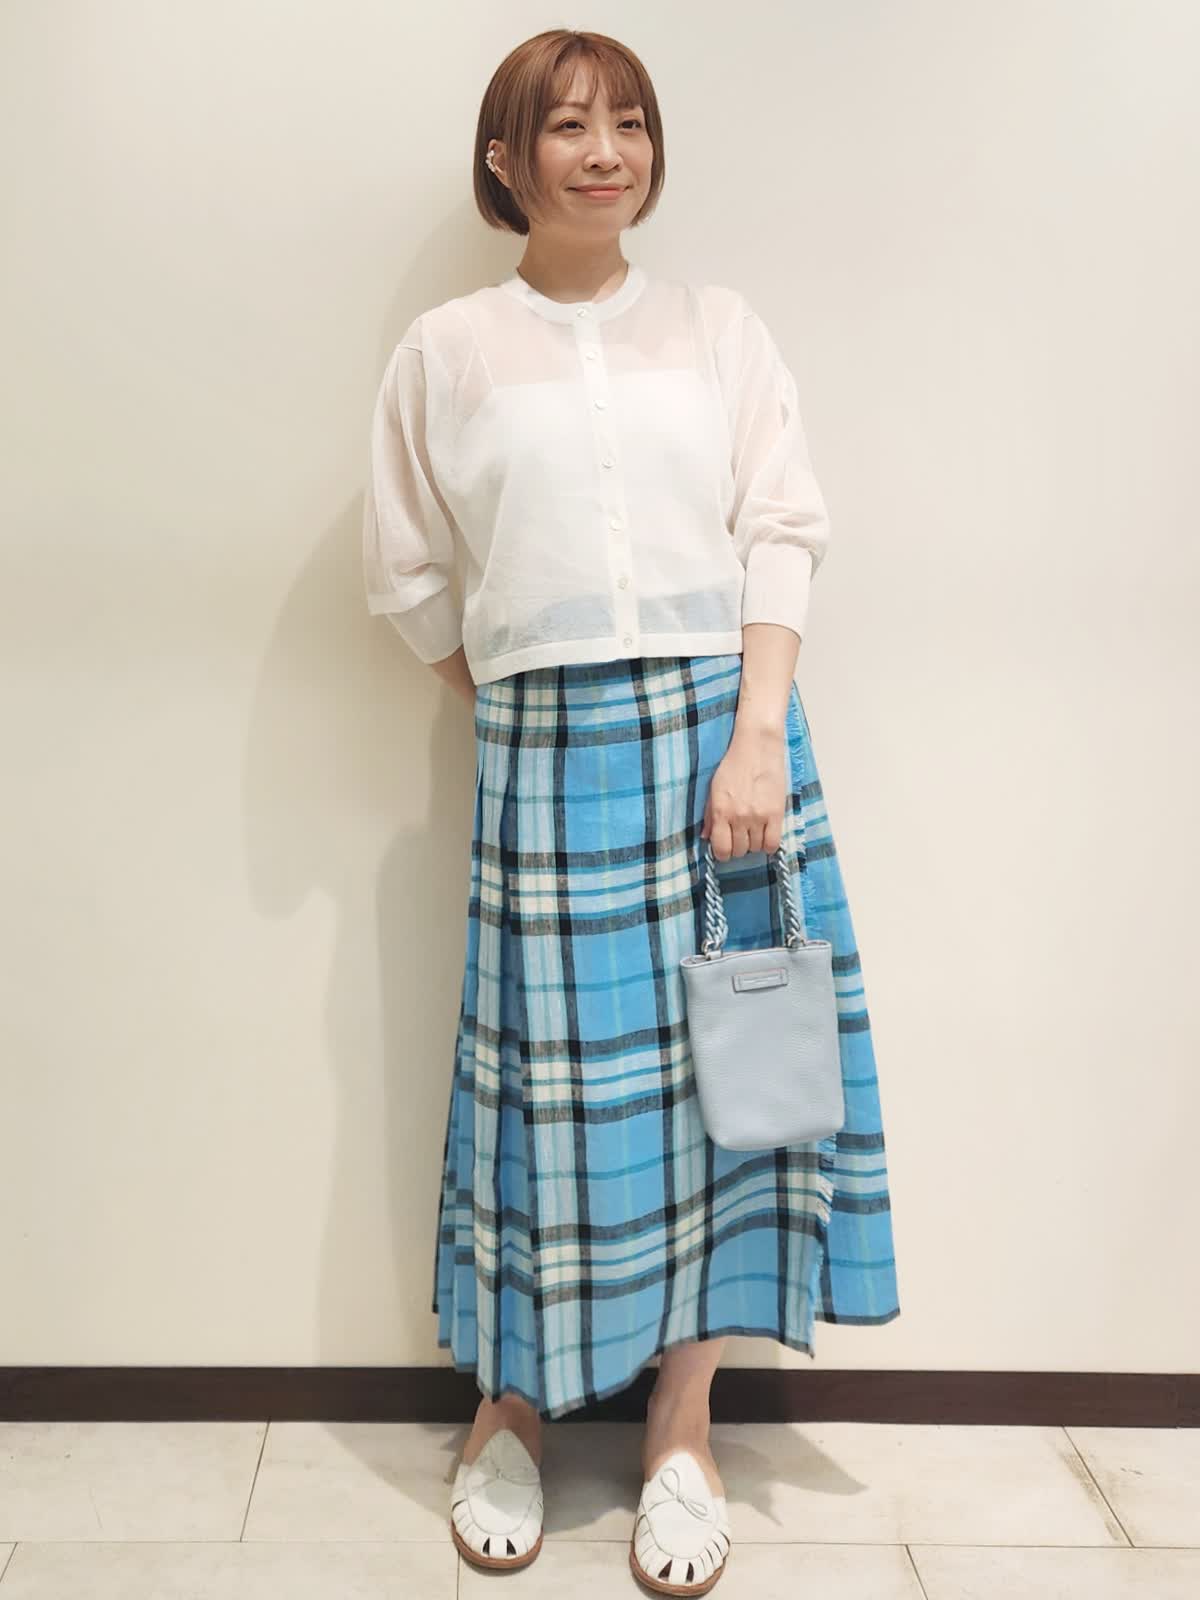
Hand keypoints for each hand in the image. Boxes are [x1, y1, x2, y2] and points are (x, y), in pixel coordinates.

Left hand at [700, 726, 788, 861]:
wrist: (757, 746)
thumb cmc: (734, 764)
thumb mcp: (714, 788)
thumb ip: (709, 814)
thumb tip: (706, 836)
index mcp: (720, 811)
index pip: (720, 849)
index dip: (722, 853)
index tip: (725, 849)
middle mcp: (738, 817)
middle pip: (739, 851)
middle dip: (738, 847)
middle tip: (740, 836)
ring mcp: (758, 816)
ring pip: (756, 848)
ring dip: (754, 843)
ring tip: (754, 830)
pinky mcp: (776, 813)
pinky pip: (773, 843)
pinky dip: (769, 844)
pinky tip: (766, 835)